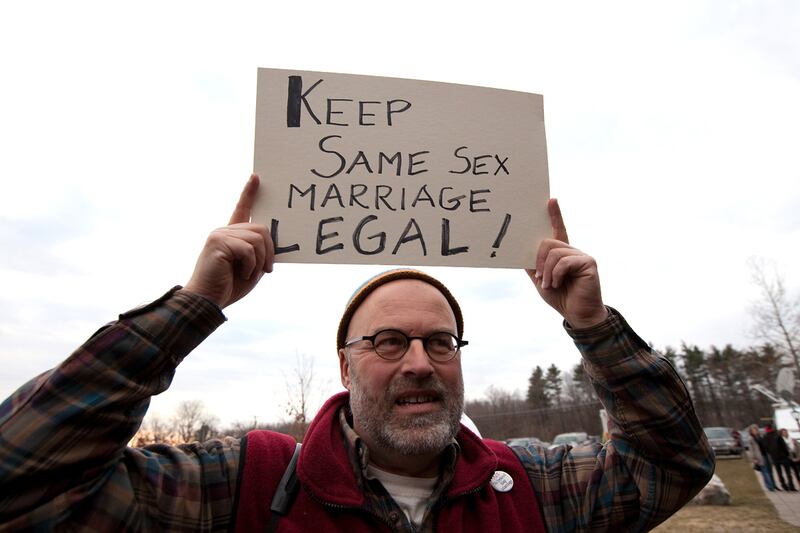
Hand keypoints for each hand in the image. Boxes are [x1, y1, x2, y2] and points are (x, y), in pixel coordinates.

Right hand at [184, 175, 273, 307]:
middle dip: (270, 252)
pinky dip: (250, 265)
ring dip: (260, 261)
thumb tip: (273, 240)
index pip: (242, 209)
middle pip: (261, 229)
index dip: (249, 193)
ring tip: (248, 273)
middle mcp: (224, 230)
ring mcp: (220, 235)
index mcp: (231, 235)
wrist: (208, 301)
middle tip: (266, 270)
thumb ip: (259, 251)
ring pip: (257, 239)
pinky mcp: (218, 242)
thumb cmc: (228, 287)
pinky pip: (248, 249)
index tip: (256, 177)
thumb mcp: (251, 267)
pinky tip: (240, 273)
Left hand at [525, 199, 607, 327]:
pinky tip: (558, 284)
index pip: (558, 230)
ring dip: (547, 272)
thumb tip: (520, 252)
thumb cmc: (561, 297)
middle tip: (539, 277)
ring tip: (549, 285)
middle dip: (538, 260)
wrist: (577, 314)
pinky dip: (556, 274)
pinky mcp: (588, 262)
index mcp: (561, 254)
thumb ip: (533, 265)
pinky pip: (564, 261)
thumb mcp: (541, 280)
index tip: (550, 200)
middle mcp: (572, 251)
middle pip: (548, 242)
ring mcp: (581, 255)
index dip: (555, 215)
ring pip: (553, 252)